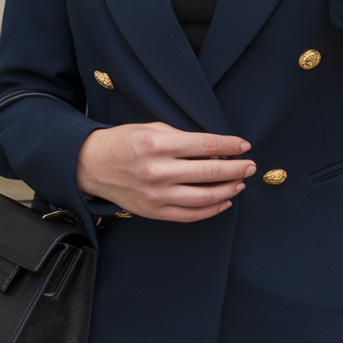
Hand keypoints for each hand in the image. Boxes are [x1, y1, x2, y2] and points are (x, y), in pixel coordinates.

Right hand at [75, 122, 256, 221]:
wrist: (91, 165)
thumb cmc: (123, 141)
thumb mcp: (152, 127)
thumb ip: (182, 138)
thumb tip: (217, 148)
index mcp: (158, 144)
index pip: (205, 145)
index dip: (230, 145)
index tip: (245, 145)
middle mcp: (158, 170)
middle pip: (209, 171)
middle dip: (236, 168)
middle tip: (251, 165)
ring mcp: (156, 195)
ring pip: (204, 197)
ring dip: (228, 190)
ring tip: (240, 182)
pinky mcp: (153, 212)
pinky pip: (190, 215)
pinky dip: (211, 209)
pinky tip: (224, 201)